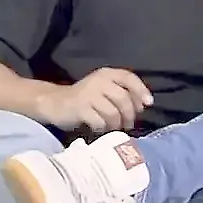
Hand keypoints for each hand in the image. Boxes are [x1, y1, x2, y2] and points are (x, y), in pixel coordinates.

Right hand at [35, 68, 153, 132]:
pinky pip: (100, 121)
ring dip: (117, 124)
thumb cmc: (86, 99)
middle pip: (124, 99)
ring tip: (114, 127)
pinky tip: (99, 129)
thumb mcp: (105, 90)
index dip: (141, 91)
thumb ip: (122, 93)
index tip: (147, 105)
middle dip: (130, 114)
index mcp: (107, 74)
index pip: (129, 78)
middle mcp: (98, 80)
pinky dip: (103, 128)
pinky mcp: (79, 108)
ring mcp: (88, 94)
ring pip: (113, 112)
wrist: (55, 103)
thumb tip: (143, 105)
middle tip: (128, 124)